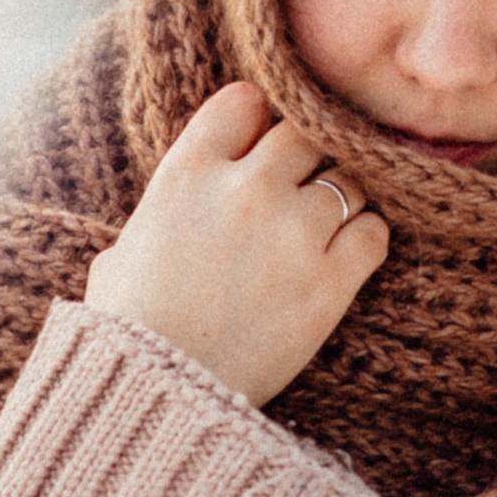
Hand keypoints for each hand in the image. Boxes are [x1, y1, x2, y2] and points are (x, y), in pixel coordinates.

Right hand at [83, 82, 388, 406]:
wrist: (158, 395)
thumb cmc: (128, 329)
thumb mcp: (121, 253)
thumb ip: (161, 215)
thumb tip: (172, 213)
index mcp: (187, 173)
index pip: (245, 101)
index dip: (256, 123)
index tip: (256, 147)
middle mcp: (245, 189)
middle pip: (304, 135)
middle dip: (303, 159)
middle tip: (298, 192)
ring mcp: (294, 232)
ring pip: (349, 179)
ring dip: (341, 199)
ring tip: (324, 229)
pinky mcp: (330, 281)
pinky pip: (374, 233)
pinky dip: (366, 241)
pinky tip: (346, 259)